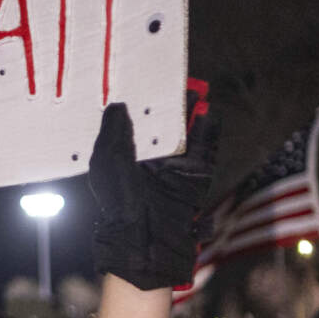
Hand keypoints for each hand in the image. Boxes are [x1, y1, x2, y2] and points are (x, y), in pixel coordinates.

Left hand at [87, 97, 217, 291]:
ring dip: (191, 113)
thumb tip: (118, 104)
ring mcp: (174, 168)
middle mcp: (150, 160)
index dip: (138, 104)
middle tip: (172, 78)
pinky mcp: (194, 177)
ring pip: (185, 134)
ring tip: (194, 89)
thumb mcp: (108, 162)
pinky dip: (209, 132)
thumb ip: (113, 133)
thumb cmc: (120, 202)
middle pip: (161, 125)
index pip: (133, 124)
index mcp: (125, 157)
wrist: (146, 239)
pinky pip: (205, 150)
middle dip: (167, 104)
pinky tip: (209, 112)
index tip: (141, 80)